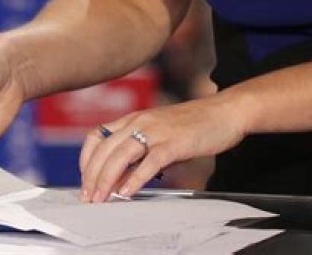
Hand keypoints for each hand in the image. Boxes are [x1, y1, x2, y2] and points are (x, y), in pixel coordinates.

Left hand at [79, 93, 247, 201]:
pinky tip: (128, 193)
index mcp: (136, 117)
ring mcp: (157, 130)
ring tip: (103, 199)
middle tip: (89, 198)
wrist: (225, 112)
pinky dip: (135, 179)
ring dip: (107, 180)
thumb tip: (119, 181)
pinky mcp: (173, 142)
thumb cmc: (195, 124)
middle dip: (92, 176)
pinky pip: (148, 162)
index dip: (86, 160)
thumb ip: (139, 153)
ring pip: (120, 155)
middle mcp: (142, 120)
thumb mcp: (160, 135)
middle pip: (104, 149)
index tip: (86, 180)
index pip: (97, 135)